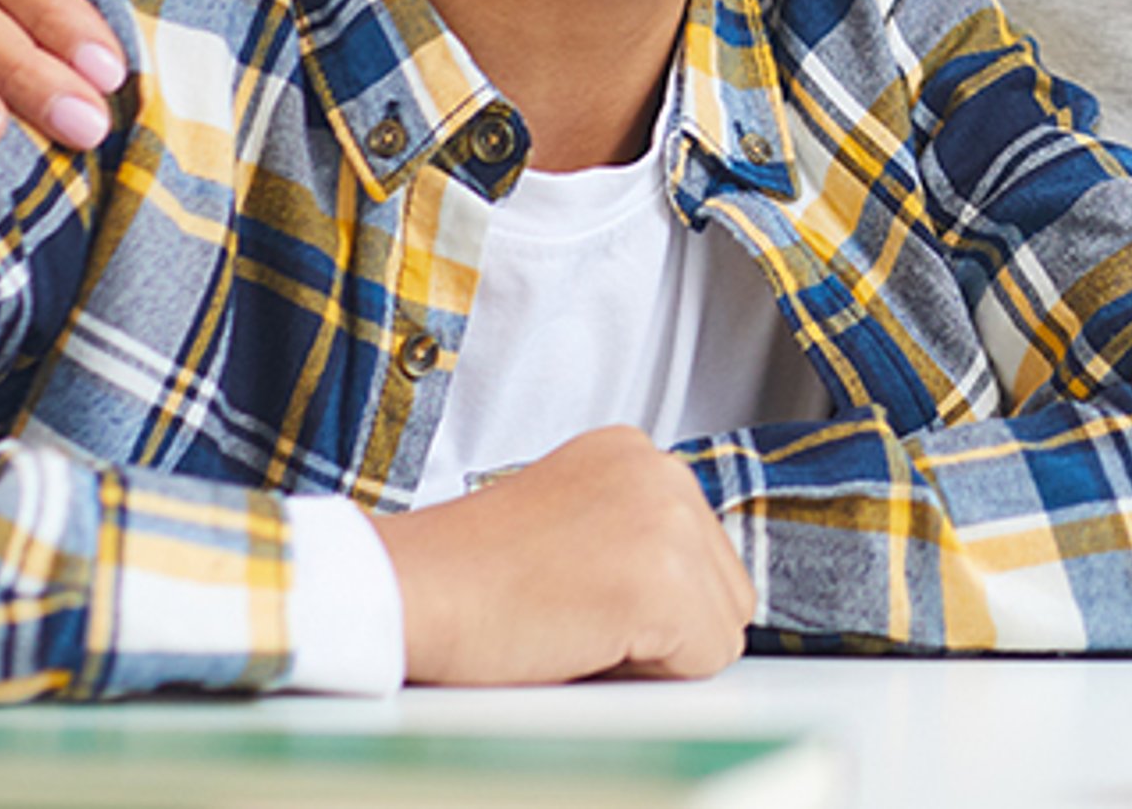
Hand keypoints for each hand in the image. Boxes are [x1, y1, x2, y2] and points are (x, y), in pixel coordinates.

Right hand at [368, 426, 753, 683]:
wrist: (404, 589)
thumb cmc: (465, 574)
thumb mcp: (569, 522)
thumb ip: (634, 536)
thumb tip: (692, 596)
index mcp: (636, 454)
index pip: (705, 554)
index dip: (647, 601)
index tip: (579, 593)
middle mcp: (662, 471)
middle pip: (727, 590)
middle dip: (666, 626)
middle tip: (574, 614)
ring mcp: (668, 522)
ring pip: (722, 629)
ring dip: (658, 651)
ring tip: (576, 625)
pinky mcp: (663, 582)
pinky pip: (705, 662)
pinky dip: (650, 676)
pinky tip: (582, 641)